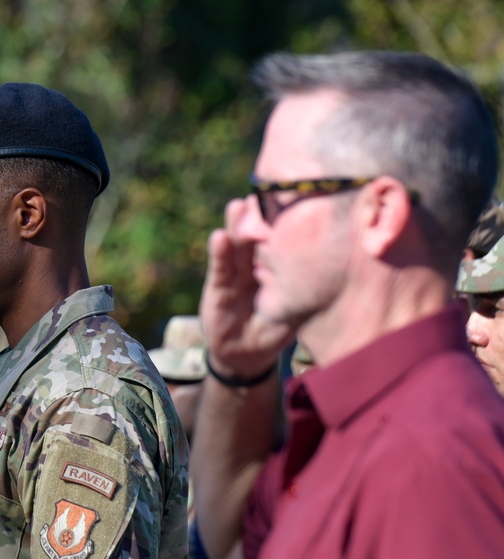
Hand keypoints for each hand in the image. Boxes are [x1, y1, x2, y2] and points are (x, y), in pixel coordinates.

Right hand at [199, 197, 293, 377]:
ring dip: (236, 225)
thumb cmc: (275, 329)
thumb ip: (309, 290)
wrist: (246, 354)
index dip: (284, 217)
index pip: (280, 235)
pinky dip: (219, 253)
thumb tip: (349, 270)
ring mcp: (235, 273)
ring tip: (238, 206)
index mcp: (276, 264)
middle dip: (258, 213)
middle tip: (263, 195)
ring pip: (236, 244)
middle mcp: (254, 263)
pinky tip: (219, 237)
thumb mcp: (298, 309)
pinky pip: (221, 269)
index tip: (294, 195)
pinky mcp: (218, 288)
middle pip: (256, 233)